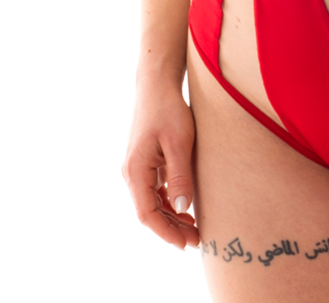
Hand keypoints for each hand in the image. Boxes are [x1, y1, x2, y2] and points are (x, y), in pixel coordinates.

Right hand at [122, 79, 200, 249]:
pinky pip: (155, 190)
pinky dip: (169, 202)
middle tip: (196, 240)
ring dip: (171, 217)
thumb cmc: (168, 109)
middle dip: (171, 229)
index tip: (186, 244)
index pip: (147, 214)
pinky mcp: (145, 161)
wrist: (157, 84)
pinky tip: (186, 206)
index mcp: (135, 170)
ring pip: (152, 202)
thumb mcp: (179, 142)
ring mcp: (137, 167)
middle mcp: (131, 172)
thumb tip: (183, 209)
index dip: (166, 232)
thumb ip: (180, 176)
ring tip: (194, 228)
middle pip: (149, 211)